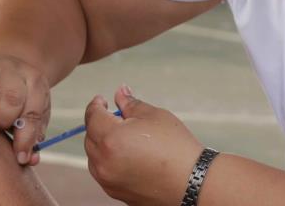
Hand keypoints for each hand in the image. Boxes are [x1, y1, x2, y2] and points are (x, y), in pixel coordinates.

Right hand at [0, 51, 50, 164]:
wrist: (10, 70)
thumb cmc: (21, 100)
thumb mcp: (34, 114)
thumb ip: (32, 135)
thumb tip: (29, 159)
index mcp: (34, 82)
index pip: (32, 112)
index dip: (25, 138)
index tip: (19, 156)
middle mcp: (13, 69)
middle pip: (10, 95)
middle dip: (3, 118)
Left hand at [85, 86, 203, 204]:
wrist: (194, 183)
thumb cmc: (176, 148)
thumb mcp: (154, 116)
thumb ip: (130, 103)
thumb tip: (120, 92)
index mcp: (111, 139)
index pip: (92, 116)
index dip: (96, 105)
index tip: (102, 100)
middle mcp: (104, 162)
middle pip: (90, 137)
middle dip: (98, 124)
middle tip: (113, 116)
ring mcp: (108, 180)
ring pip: (94, 156)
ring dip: (100, 143)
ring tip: (120, 136)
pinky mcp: (116, 192)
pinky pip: (103, 172)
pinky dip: (107, 160)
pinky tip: (125, 155)